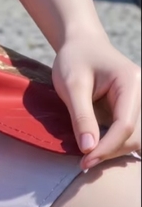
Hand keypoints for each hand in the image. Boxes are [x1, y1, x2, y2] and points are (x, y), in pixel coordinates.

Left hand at [52, 30, 140, 170]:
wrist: (80, 44)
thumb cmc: (74, 59)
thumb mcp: (71, 85)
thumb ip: (81, 116)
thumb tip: (89, 149)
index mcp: (130, 82)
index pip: (125, 124)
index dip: (107, 146)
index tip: (86, 160)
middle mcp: (141, 93)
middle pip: (134, 134)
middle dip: (111, 151)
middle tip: (84, 162)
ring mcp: (138, 102)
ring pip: (134, 137)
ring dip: (114, 150)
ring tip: (88, 156)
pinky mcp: (131, 109)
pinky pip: (128, 133)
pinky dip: (114, 144)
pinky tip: (97, 149)